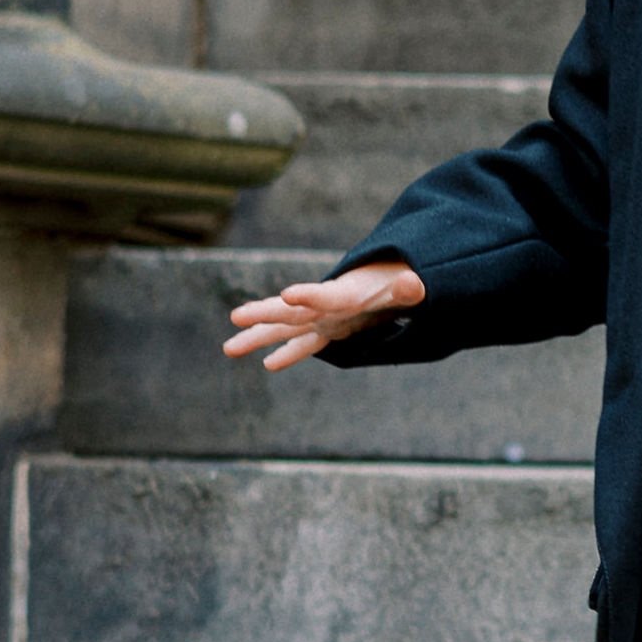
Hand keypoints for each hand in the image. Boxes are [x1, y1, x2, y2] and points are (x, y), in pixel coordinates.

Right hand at [223, 260, 426, 370]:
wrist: (400, 278)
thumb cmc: (404, 281)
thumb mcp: (411, 287)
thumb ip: (410, 289)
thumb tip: (412, 283)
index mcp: (347, 294)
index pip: (325, 296)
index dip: (308, 295)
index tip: (287, 295)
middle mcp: (328, 306)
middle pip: (292, 312)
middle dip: (265, 314)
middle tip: (236, 316)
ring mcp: (325, 318)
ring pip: (285, 328)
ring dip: (258, 337)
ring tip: (229, 349)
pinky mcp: (330, 328)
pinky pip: (303, 343)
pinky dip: (287, 353)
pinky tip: (268, 364)